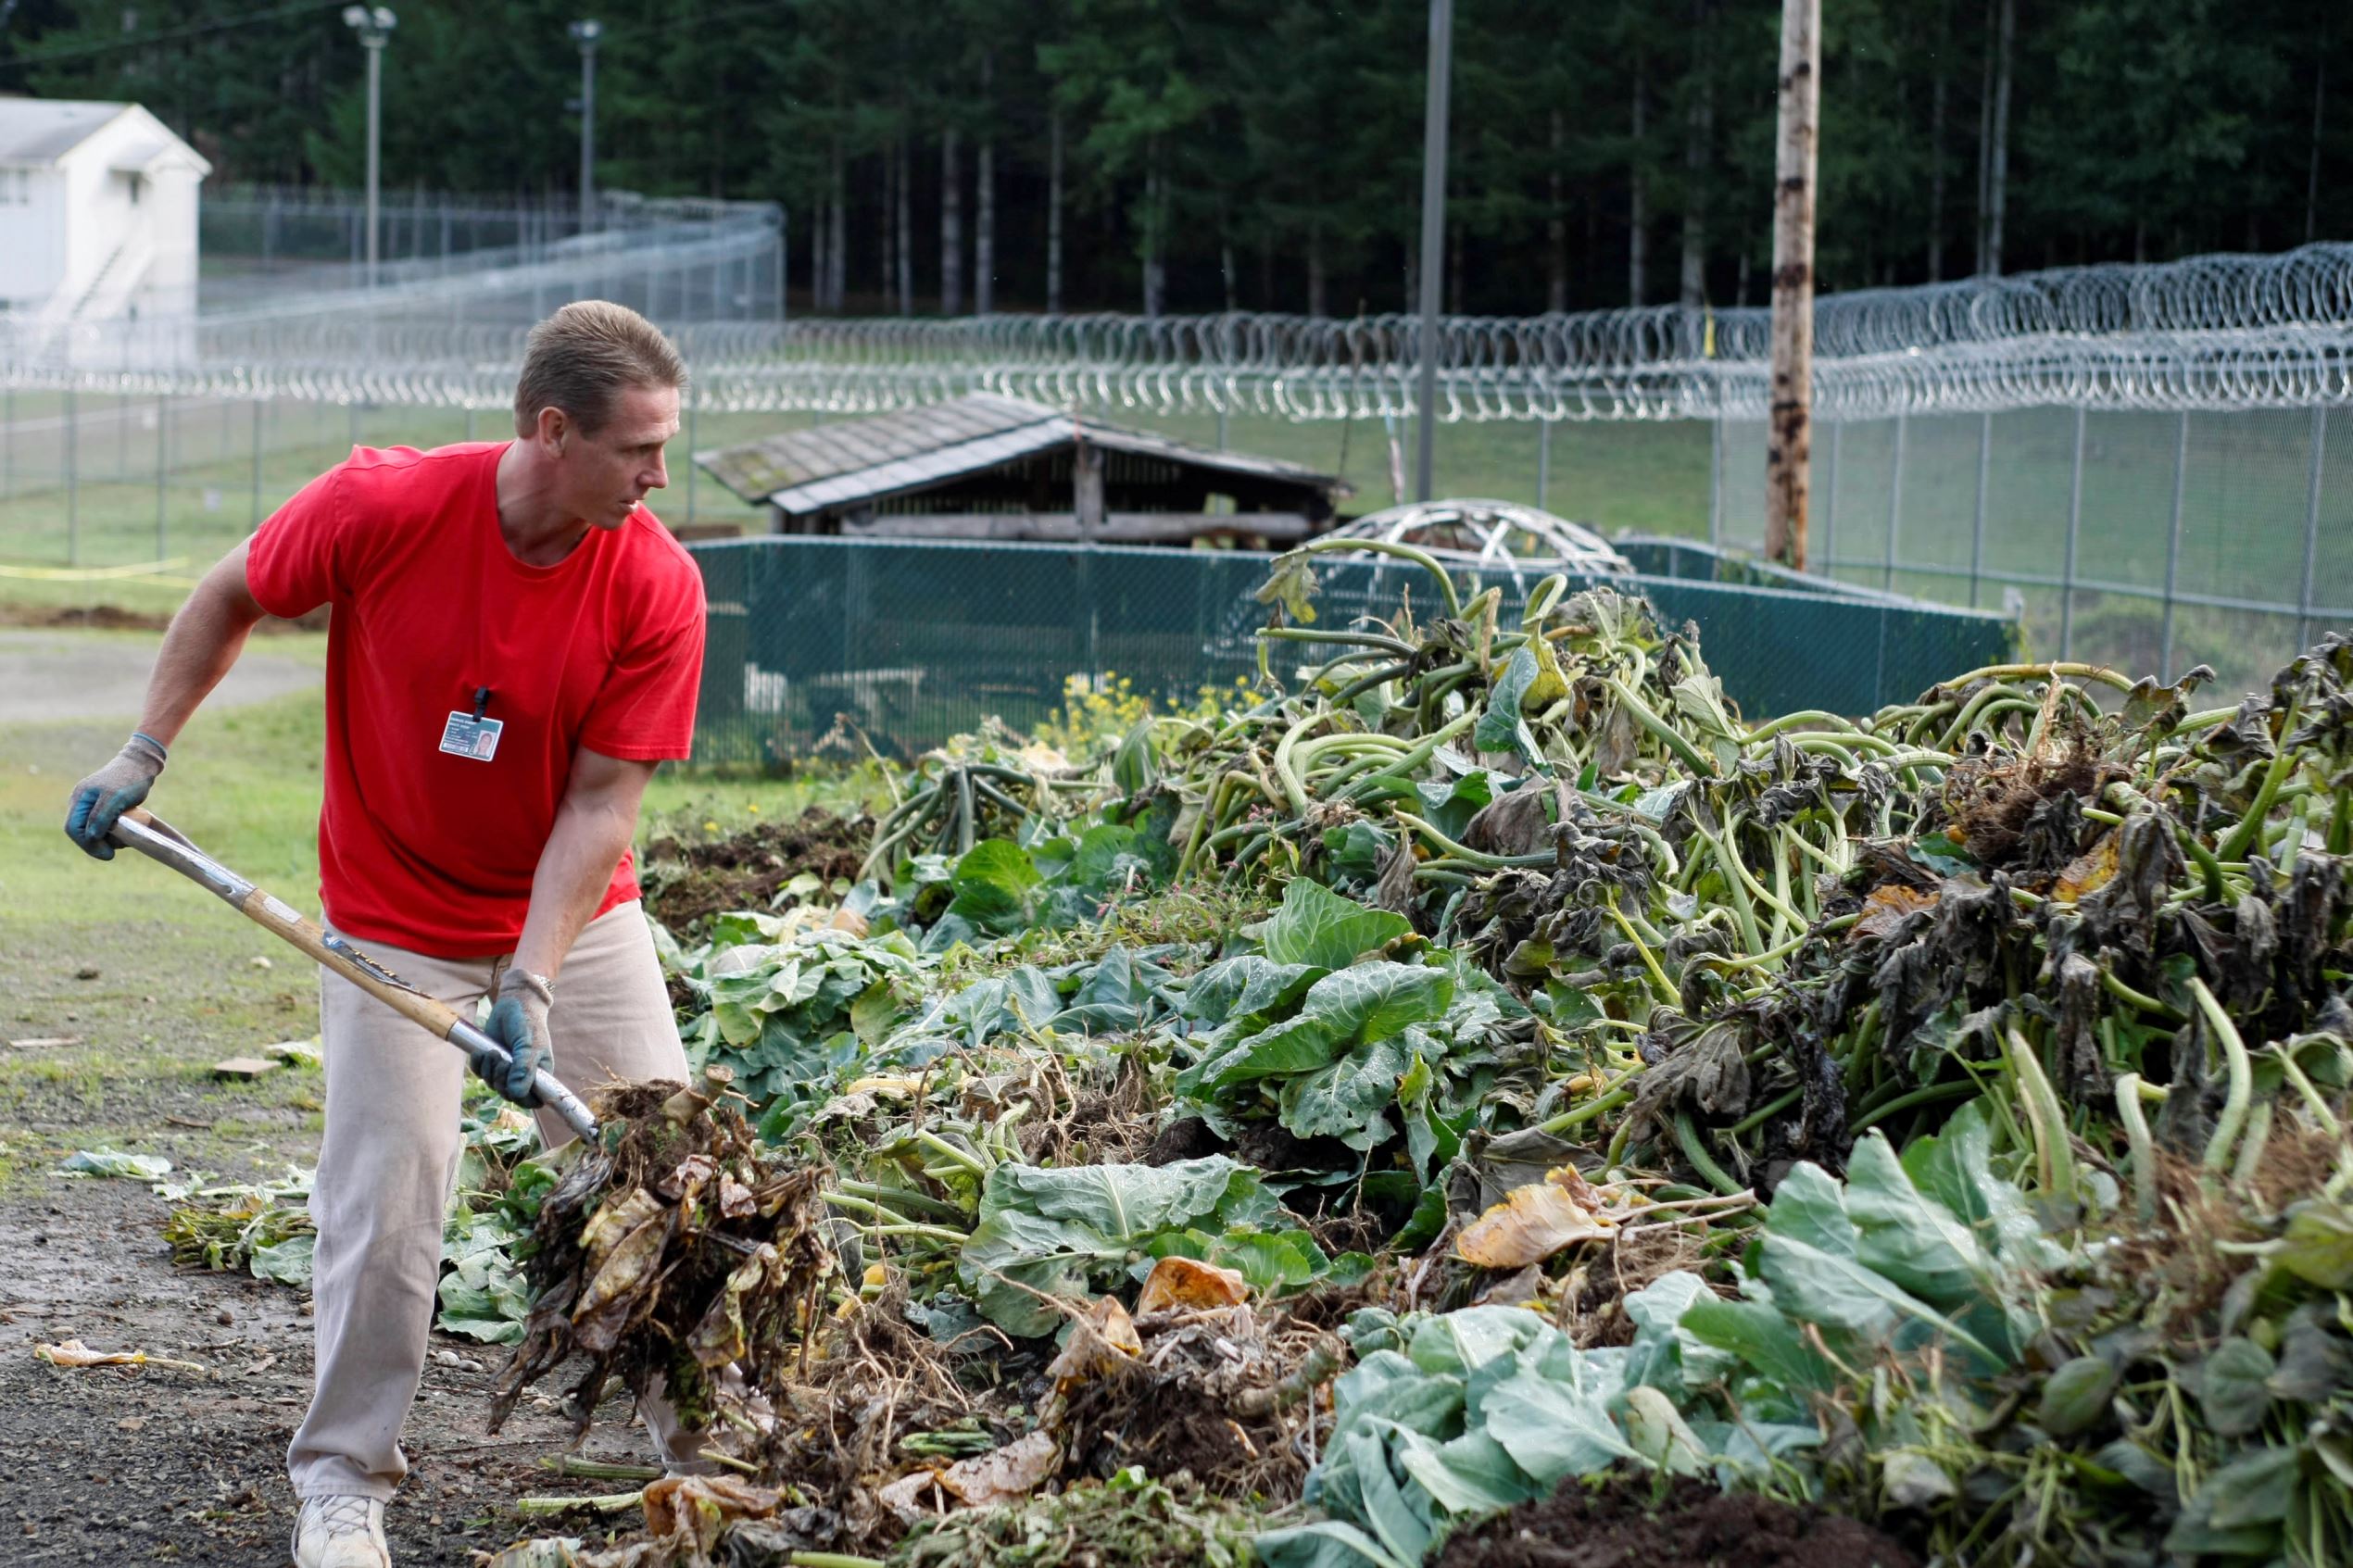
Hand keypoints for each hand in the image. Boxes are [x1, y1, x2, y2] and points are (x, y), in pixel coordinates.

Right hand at [63, 734, 167, 859]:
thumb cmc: (129, 779)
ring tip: (125, 840)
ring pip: (92, 830)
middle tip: (115, 851)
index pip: (73, 829)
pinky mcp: (102, 807)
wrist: (141, 764)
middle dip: (97, 843)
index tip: (108, 855)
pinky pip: (102, 825)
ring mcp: (91, 804)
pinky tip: (125, 835)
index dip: (87, 845)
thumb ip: (100, 817)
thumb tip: (90, 837)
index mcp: (79, 799)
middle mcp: (81, 802)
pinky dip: (112, 833)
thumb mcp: (116, 798)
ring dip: (106, 839)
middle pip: (81, 832)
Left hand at [474, 969, 554, 1107]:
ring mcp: (506, 1070)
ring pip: (493, 1086)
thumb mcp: (529, 1045)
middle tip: (502, 1060)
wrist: (513, 1003)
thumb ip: (524, 1068)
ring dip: (490, 1071)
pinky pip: (481, 1074)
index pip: (534, 1100)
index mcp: (540, 1074)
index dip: (523, 1098)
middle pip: (510, 1095)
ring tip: (493, 1052)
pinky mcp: (491, 1062)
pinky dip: (479, 1065)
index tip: (514, 1086)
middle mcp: (524, 1075)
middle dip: (502, 1080)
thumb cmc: (527, 1022)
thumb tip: (516, 1093)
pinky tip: (482, 1052)